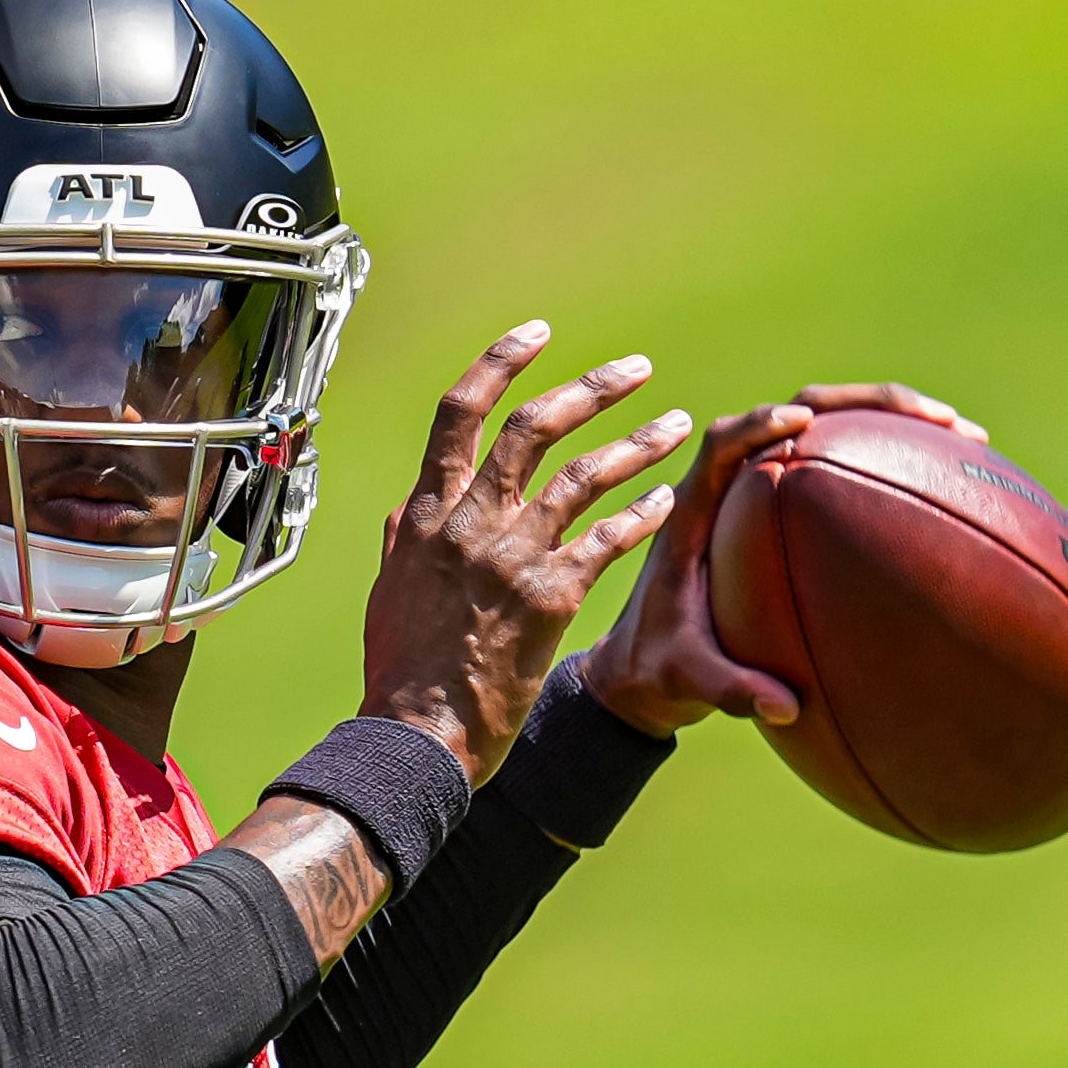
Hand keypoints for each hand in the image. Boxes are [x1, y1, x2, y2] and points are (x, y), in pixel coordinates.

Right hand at [359, 323, 692, 784]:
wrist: (417, 733)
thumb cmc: (400, 669)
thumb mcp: (389, 589)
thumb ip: (404, 539)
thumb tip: (407, 507)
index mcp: (427, 514)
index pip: (460, 414)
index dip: (499, 363)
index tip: (538, 335)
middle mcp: (470, 524)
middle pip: (534, 428)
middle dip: (590, 389)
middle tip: (635, 369)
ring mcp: (512, 558)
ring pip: (584, 476)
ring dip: (637, 445)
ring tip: (677, 425)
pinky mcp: (551, 598)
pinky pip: (608, 541)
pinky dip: (643, 516)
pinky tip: (669, 503)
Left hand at [579, 381, 987, 736]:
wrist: (644, 668)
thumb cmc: (659, 669)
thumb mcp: (686, 680)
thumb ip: (727, 691)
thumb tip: (784, 709)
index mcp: (694, 513)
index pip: (722, 445)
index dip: (758, 426)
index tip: (800, 424)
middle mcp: (733, 488)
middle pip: (798, 413)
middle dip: (866, 405)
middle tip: (936, 419)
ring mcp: (766, 493)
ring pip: (833, 433)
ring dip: (896, 425)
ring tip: (967, 438)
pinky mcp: (792, 510)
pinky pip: (848, 471)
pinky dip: (898, 466)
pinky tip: (953, 483)